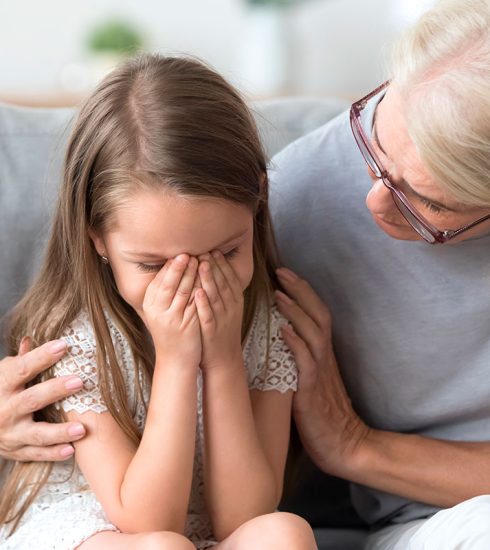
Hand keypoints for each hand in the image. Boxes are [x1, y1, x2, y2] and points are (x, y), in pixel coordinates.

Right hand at [0, 338, 85, 461]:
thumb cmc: (0, 392)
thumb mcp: (4, 375)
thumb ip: (20, 360)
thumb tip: (30, 338)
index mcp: (2, 385)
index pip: (21, 368)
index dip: (41, 356)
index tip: (63, 345)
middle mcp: (5, 410)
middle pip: (31, 400)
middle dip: (55, 390)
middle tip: (80, 381)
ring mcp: (10, 433)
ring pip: (36, 433)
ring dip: (59, 432)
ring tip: (81, 428)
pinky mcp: (16, 451)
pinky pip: (36, 454)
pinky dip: (53, 453)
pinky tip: (71, 449)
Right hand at [142, 254, 200, 367]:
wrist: (175, 359)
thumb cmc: (170, 332)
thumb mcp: (160, 311)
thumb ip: (163, 292)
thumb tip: (171, 267)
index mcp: (150, 304)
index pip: (159, 280)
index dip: (170, 266)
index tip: (178, 252)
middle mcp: (158, 311)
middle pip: (170, 283)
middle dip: (180, 266)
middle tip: (189, 252)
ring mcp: (172, 318)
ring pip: (184, 291)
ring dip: (192, 274)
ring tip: (200, 260)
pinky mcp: (186, 325)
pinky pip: (195, 304)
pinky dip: (202, 290)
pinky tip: (208, 280)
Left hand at [195, 251, 243, 370]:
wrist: (224, 360)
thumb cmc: (222, 332)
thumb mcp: (228, 309)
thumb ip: (224, 292)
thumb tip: (217, 270)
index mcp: (235, 302)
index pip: (230, 279)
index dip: (223, 264)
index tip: (214, 250)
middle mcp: (231, 309)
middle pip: (223, 284)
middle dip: (215, 266)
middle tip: (205, 251)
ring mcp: (222, 320)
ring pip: (216, 296)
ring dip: (209, 280)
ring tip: (201, 264)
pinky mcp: (212, 331)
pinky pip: (208, 316)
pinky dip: (203, 304)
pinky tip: (197, 293)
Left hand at [275, 267, 369, 476]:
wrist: (344, 445)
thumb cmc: (323, 415)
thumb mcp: (311, 382)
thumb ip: (302, 361)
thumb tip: (283, 341)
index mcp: (323, 354)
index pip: (317, 314)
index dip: (303, 293)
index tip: (285, 275)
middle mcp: (324, 357)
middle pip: (318, 314)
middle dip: (300, 290)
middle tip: (281, 271)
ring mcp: (320, 372)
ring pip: (313, 332)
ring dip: (296, 311)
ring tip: (279, 293)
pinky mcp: (313, 389)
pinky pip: (305, 361)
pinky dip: (295, 343)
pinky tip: (283, 330)